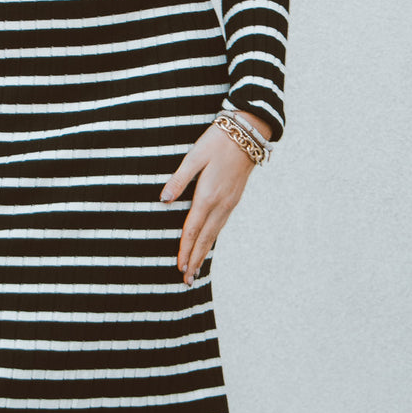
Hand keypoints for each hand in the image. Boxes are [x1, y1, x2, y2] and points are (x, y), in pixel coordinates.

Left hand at [160, 123, 260, 284]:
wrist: (248, 133)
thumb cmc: (218, 141)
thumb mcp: (194, 156)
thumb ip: (178, 180)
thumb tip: (163, 200)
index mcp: (208, 195)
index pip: (193, 229)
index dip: (185, 249)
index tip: (179, 267)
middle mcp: (221, 203)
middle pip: (205, 238)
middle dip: (195, 259)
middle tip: (187, 280)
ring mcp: (230, 202)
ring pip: (215, 233)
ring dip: (204, 252)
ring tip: (196, 268)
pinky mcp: (235, 198)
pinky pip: (221, 224)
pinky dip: (213, 238)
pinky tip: (209, 242)